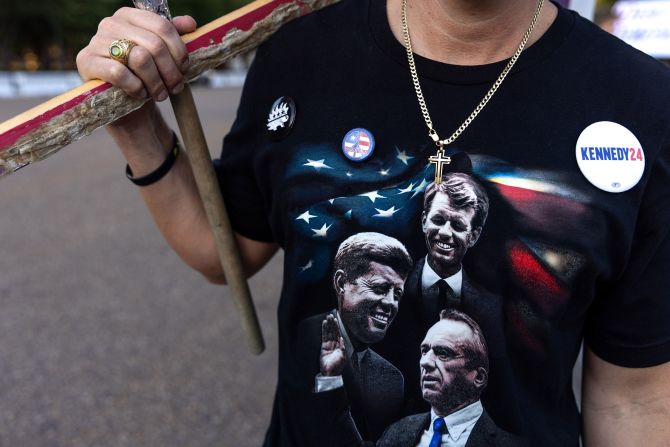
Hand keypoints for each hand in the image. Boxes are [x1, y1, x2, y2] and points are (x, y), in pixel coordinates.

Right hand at [76, 7, 195, 101]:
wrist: (121, 102)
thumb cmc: (144, 75)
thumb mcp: (161, 55)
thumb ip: (174, 35)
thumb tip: (190, 23)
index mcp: (129, 16)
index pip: (162, 26)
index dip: (179, 50)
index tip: (184, 68)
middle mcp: (110, 24)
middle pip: (154, 45)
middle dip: (171, 71)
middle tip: (176, 87)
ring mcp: (96, 42)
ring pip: (140, 58)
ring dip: (156, 82)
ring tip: (160, 94)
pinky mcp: (86, 62)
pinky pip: (120, 74)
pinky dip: (136, 87)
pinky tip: (140, 94)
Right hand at [320, 314, 346, 376]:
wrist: (330, 373)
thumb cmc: (338, 366)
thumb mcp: (343, 356)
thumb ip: (343, 347)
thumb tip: (342, 338)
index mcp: (341, 345)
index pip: (339, 333)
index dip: (337, 326)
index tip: (336, 319)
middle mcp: (335, 344)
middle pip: (333, 331)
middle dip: (332, 324)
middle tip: (330, 315)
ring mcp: (329, 345)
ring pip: (328, 333)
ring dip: (328, 325)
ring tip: (327, 317)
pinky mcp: (323, 347)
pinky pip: (324, 337)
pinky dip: (324, 330)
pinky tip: (324, 325)